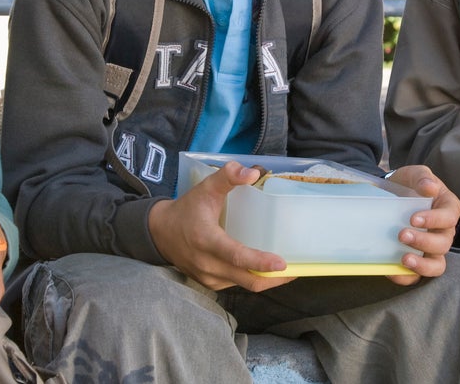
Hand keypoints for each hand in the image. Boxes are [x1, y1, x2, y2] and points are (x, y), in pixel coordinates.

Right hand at [148, 162, 292, 291]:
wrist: (159, 234)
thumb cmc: (186, 210)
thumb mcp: (204, 188)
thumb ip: (227, 176)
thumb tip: (254, 173)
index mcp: (207, 241)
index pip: (236, 257)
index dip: (260, 263)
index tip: (282, 264)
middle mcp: (208, 265)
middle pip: (247, 280)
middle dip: (275, 279)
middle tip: (300, 270)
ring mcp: (209, 279)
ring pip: (244, 285)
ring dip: (267, 281)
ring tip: (289, 271)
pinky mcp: (211, 285)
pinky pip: (237, 285)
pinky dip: (254, 280)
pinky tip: (266, 271)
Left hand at [382, 165, 459, 284]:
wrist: (392, 195)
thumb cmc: (409, 185)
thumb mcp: (415, 174)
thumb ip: (423, 178)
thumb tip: (429, 187)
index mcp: (448, 210)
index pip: (449, 217)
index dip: (434, 220)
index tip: (413, 218)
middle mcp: (444, 232)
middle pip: (443, 244)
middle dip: (424, 241)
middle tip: (402, 234)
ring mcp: (432, 249)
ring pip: (437, 265)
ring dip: (422, 264)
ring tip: (404, 259)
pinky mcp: (417, 260)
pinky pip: (416, 276)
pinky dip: (406, 276)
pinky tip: (391, 270)